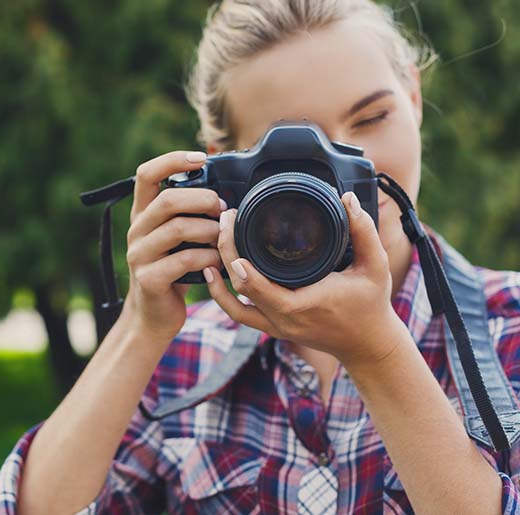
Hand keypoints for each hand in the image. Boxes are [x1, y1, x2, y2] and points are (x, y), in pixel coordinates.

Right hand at [121, 150, 225, 342]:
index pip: (147, 174)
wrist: (153, 317)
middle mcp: (136, 231)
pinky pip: (185, 260)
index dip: (172, 160)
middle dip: (202, 199)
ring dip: (209, 230)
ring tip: (223, 238)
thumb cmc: (172, 272)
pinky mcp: (149, 279)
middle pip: (167, 200)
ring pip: (177, 228)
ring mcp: (139, 255)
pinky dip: (208, 257)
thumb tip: (223, 194)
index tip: (200, 158)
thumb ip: (188, 216)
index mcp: (142, 215)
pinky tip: (218, 262)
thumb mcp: (175, 240)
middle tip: (222, 209)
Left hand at [203, 191, 403, 365]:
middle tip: (224, 221)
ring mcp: (274, 327)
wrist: (368, 346)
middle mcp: (281, 319)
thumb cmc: (371, 305)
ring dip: (217, 278)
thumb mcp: (374, 266)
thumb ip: (363, 232)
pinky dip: (222, 296)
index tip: (231, 226)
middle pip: (239, 287)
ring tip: (211, 246)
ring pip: (232, 306)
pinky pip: (239, 314)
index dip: (236, 257)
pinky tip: (212, 274)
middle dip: (225, 252)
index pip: (254, 283)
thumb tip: (348, 200)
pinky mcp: (273, 328)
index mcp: (299, 305)